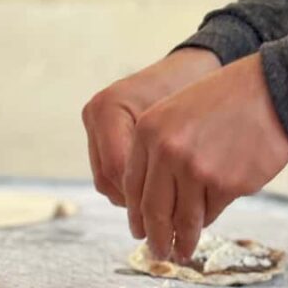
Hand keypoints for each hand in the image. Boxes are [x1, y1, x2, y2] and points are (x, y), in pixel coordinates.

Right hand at [82, 48, 220, 204]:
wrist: (191, 68)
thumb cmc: (193, 90)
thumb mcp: (180, 126)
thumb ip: (165, 162)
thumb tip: (163, 209)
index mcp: (109, 107)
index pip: (118, 168)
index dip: (143, 195)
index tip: (172, 211)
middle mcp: (95, 115)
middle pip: (107, 178)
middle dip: (137, 202)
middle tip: (167, 218)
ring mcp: (94, 124)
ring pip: (106, 181)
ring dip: (133, 198)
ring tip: (164, 207)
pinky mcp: (100, 133)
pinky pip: (109, 172)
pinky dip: (131, 186)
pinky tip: (156, 192)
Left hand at [124, 53, 287, 261]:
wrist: (274, 90)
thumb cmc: (226, 101)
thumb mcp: (176, 112)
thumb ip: (158, 151)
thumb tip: (150, 205)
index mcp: (148, 131)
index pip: (133, 186)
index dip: (136, 216)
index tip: (139, 233)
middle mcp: (167, 151)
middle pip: (154, 209)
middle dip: (156, 238)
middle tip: (158, 254)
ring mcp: (196, 169)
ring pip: (184, 218)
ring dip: (182, 241)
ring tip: (182, 254)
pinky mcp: (226, 184)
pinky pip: (211, 213)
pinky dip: (209, 220)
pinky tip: (208, 224)